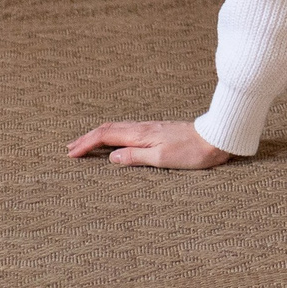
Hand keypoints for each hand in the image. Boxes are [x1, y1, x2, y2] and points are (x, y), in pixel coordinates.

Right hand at [67, 120, 230, 170]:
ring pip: (117, 128)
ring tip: (85, 143)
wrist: (216, 137)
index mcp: (141, 135)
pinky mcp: (158, 130)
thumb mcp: (163, 159)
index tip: (70, 154)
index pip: (106, 136)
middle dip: (87, 138)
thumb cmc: (193, 151)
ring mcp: (151, 128)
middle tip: (70, 148)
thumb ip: (136, 157)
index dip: (86, 144)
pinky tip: (113, 139)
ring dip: (98, 135)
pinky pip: (127, 130)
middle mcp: (143, 128)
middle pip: (108, 129)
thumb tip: (111, 157)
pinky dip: (113, 134)